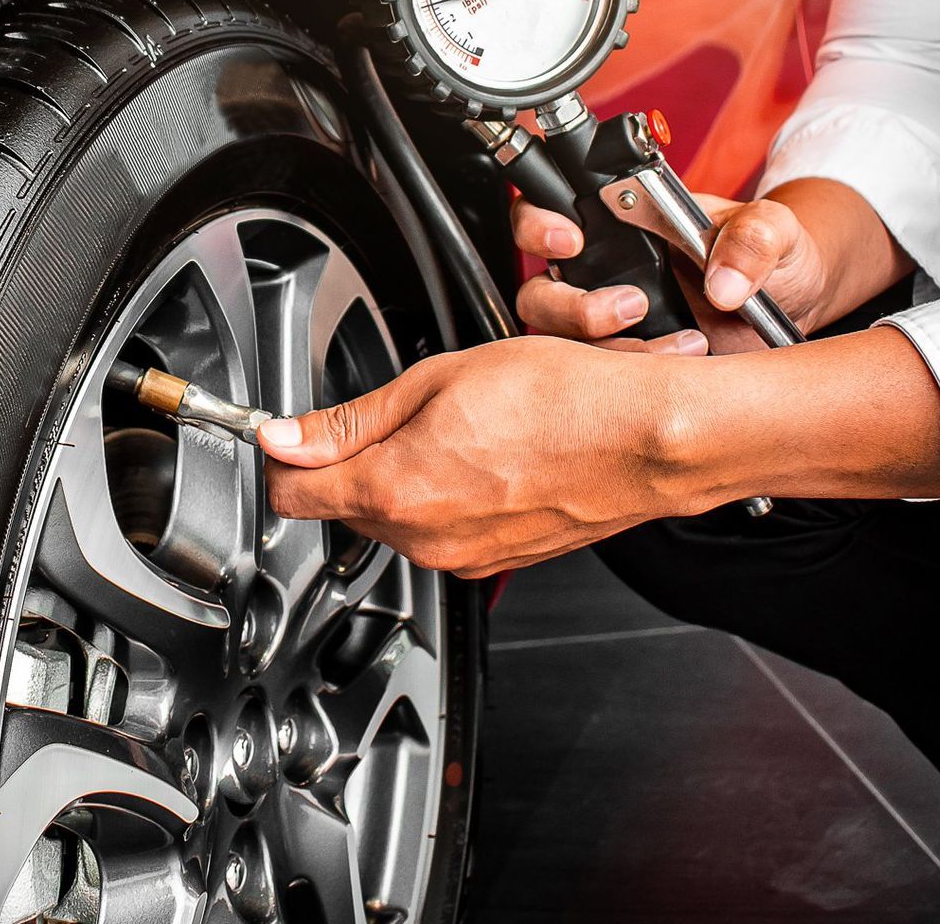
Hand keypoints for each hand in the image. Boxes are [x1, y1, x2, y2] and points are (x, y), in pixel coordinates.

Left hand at [260, 326, 939, 580]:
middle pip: (343, 507)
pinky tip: (487, 453)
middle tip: (396, 410)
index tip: (291, 430)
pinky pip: (447, 531)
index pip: (290, 494)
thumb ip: (355, 417)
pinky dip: (450, 495)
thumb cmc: (569, 399)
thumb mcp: (443, 378)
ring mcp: (466, 558)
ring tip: (454, 425)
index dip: (285, 454)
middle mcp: (425, 539)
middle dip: (350, 461)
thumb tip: (288, 436)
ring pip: (396, 520)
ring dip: (404, 476)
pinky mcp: (501, 562)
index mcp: (395, 489)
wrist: (654, 439)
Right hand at [513, 178, 910, 351]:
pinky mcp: (632, 365)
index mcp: (624, 220)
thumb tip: (722, 283)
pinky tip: (683, 375)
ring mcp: (613, 324)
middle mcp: (605, 272)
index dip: (539, 226)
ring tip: (687, 345)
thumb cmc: (775, 251)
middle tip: (630, 308)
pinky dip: (633, 388)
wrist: (796, 302)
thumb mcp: (775, 229)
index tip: (570, 242)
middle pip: (541, 292)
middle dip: (570, 306)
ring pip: (566, 347)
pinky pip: (604, 384)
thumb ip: (754, 238)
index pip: (550, 210)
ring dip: (611, 353)